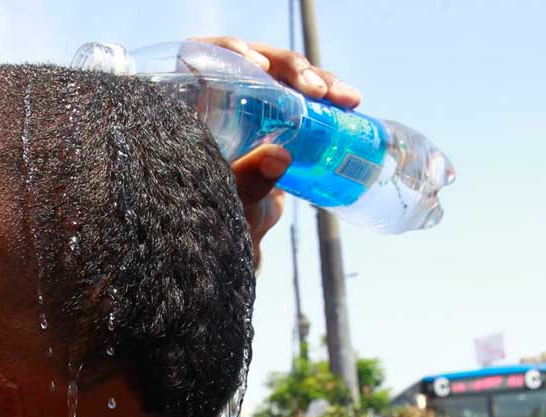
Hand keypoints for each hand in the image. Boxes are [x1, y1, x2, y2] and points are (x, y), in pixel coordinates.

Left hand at [190, 37, 362, 264]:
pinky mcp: (283, 116)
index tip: (258, 67)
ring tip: (343, 97)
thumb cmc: (219, 217)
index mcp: (196, 108)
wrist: (240, 235)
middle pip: (255, 61)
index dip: (229, 52)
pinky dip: (328, 95)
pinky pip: (305, 95)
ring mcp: (257, 105)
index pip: (204, 58)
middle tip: (315, 89)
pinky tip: (349, 101)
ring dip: (317, 79)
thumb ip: (248, 182)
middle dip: (289, 68)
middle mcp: (225, 98)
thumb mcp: (231, 202)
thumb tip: (277, 157)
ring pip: (286, 75)